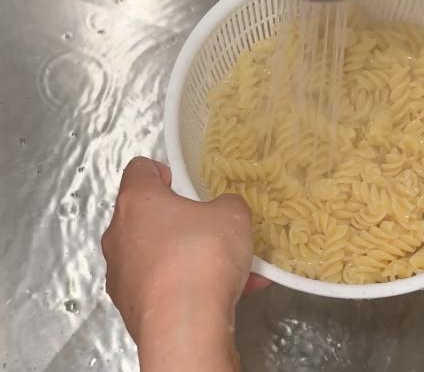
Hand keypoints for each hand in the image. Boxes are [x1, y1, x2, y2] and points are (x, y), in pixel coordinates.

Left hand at [101, 157, 268, 371]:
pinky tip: (226, 294)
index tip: (182, 183)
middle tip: (209, 227)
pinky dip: (189, 286)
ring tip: (231, 268)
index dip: (162, 170)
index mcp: (137, 201)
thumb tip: (224, 209)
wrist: (185, 325)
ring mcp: (121, 274)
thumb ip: (228, 204)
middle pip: (146, 216)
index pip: (139, 169)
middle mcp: (119, 235)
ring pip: (157, 255)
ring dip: (189, 256)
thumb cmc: (201, 256)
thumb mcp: (232, 215)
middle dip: (179, 220)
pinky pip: (163, 286)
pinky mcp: (130, 307)